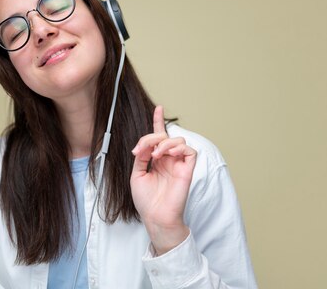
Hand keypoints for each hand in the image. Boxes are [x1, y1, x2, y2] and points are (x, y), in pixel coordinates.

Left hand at [130, 106, 196, 254]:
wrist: (155, 217)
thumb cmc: (146, 200)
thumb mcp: (137, 174)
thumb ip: (142, 156)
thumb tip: (145, 144)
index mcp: (157, 161)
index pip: (160, 137)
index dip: (159, 122)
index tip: (159, 108)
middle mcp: (169, 160)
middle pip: (165, 136)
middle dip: (151, 137)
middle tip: (142, 150)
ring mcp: (179, 164)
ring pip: (178, 140)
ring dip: (165, 143)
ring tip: (155, 155)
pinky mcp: (187, 170)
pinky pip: (190, 151)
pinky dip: (178, 148)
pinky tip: (166, 155)